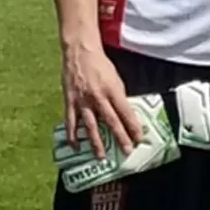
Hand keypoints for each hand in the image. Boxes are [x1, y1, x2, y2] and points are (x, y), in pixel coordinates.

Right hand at [61, 41, 142, 159]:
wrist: (80, 52)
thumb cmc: (101, 65)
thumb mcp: (116, 79)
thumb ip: (119, 97)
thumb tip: (125, 115)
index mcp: (113, 90)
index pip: (126, 112)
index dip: (133, 126)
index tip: (139, 139)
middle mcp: (98, 97)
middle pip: (111, 121)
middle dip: (120, 138)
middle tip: (126, 151)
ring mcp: (82, 100)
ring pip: (91, 126)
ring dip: (97, 143)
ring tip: (102, 157)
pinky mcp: (70, 101)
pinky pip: (71, 122)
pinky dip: (73, 136)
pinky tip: (76, 147)